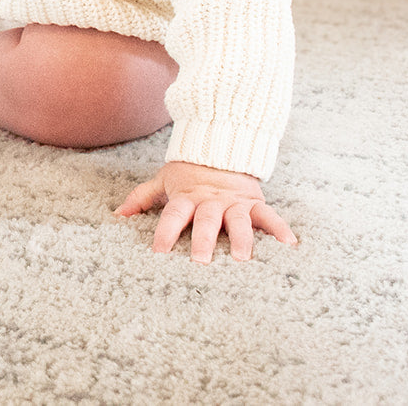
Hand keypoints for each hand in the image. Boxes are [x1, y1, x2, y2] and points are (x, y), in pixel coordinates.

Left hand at [115, 160, 296, 261]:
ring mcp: (234, 202)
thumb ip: (142, 198)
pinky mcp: (255, 202)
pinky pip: (269, 215)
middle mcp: (210, 201)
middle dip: (203, 240)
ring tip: (243, 259)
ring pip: (238, 220)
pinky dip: (280, 229)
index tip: (158, 253)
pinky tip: (290, 245)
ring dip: (241, 239)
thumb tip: (118, 215)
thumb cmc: (188, 172)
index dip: (165, 232)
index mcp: (186, 196)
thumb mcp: (163, 181)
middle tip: (200, 261)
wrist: (221, 145)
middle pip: (206, 220)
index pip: (173, 215)